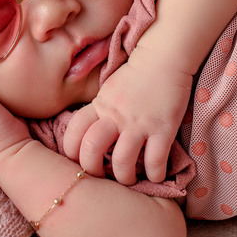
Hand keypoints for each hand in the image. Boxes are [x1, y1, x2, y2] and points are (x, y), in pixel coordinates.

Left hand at [62, 45, 192, 184]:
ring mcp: (139, 123)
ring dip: (124, 177)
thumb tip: (89, 136)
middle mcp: (115, 116)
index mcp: (99, 105)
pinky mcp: (163, 128)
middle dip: (93, 170)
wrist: (164, 57)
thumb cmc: (136, 75)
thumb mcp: (108, 89)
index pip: (74, 132)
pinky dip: (155, 174)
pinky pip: (155, 160)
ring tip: (129, 179)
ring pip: (122, 161)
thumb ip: (98, 111)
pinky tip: (156, 176)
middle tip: (101, 176)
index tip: (79, 161)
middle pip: (91, 150)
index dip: (72, 151)